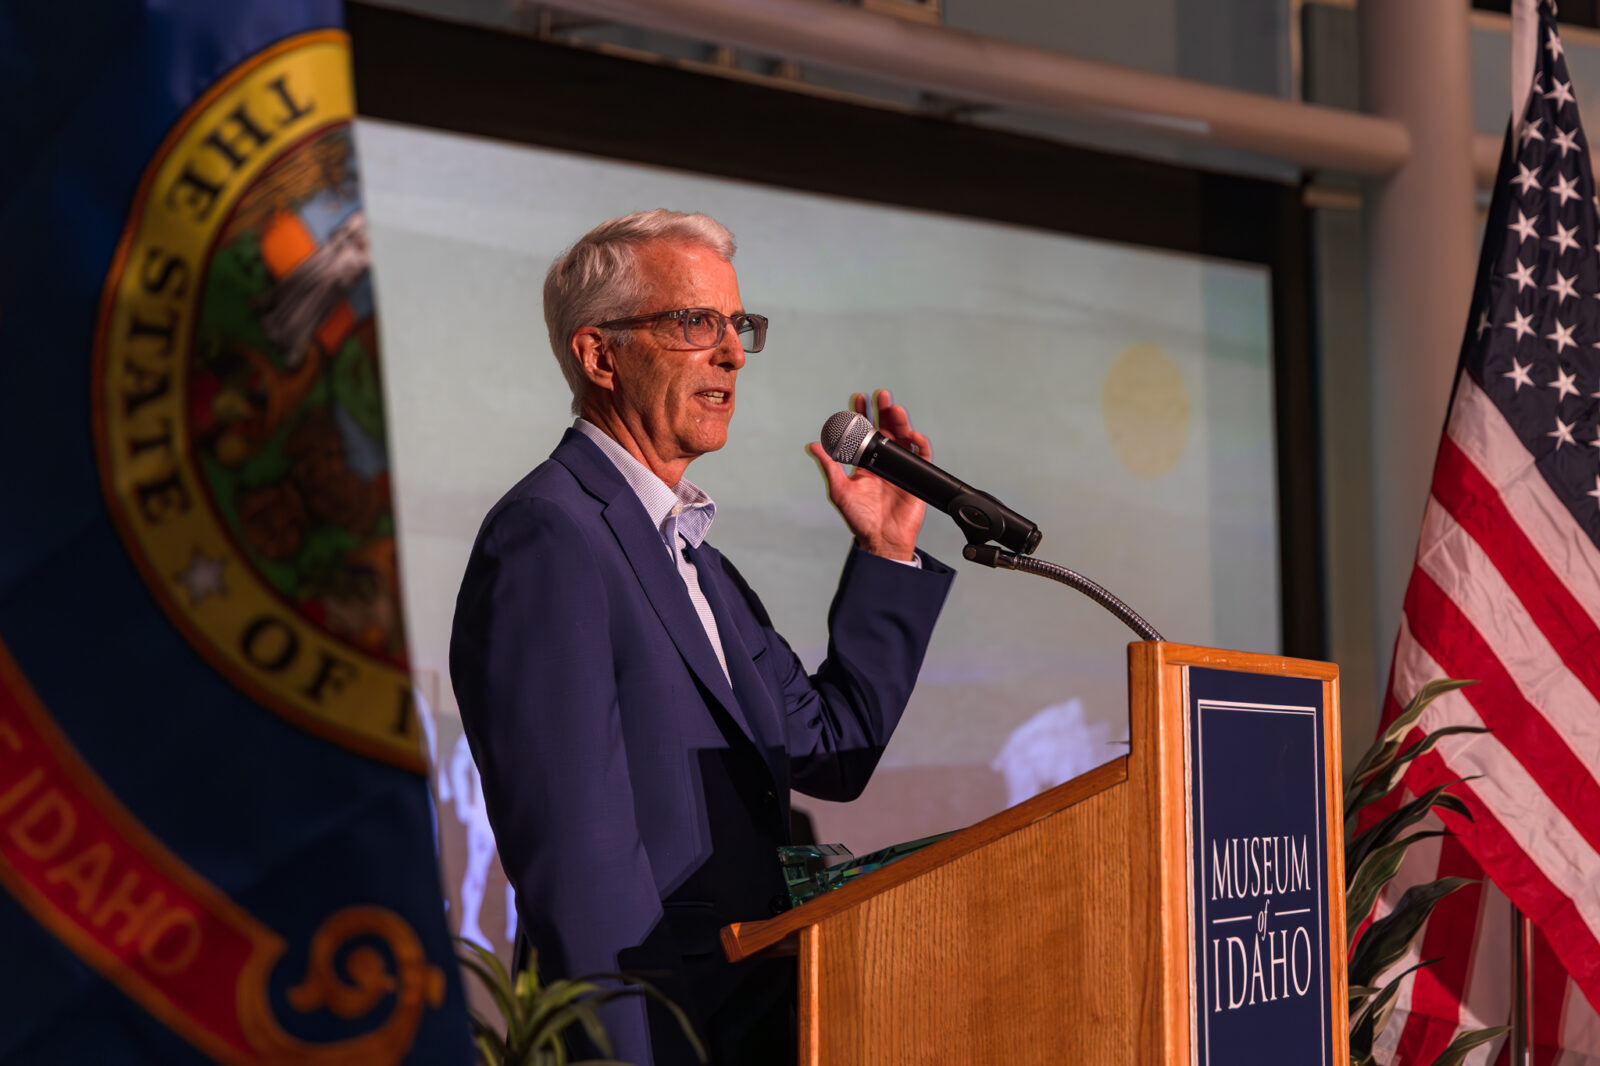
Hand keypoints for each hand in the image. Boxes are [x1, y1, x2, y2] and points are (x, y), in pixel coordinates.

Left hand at [807, 389, 929, 561]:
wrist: (882, 540)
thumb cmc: (860, 520)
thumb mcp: (839, 491)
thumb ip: (830, 467)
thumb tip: (813, 446)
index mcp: (864, 463)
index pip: (863, 433)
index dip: (861, 415)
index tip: (859, 399)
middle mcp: (882, 461)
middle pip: (885, 430)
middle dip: (883, 411)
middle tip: (881, 395)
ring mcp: (900, 467)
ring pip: (902, 437)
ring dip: (900, 421)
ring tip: (894, 408)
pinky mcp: (915, 476)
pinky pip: (920, 454)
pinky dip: (918, 442)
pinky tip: (912, 435)